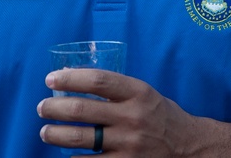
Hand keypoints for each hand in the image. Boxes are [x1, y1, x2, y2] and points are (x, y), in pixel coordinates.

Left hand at [38, 69, 202, 155]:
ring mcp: (128, 143)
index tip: (51, 79)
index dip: (70, 79)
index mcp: (138, 92)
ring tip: (45, 131)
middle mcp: (133, 116)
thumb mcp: (145, 94)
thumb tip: (73, 79)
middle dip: (53, 108)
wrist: (188, 146)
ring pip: (79, 138)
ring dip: (54, 134)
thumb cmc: (160, 116)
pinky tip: (67, 153)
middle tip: (42, 107)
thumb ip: (116, 90)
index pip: (97, 81)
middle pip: (81, 110)